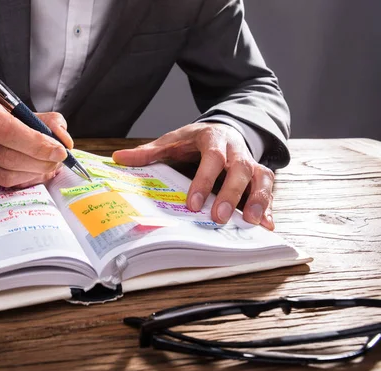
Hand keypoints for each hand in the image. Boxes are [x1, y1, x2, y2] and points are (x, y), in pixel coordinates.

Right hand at [0, 86, 72, 187]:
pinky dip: (20, 180)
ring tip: (47, 167)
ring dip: (32, 173)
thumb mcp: (13, 106)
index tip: (59, 151)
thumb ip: (42, 120)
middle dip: (38, 161)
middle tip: (57, 161)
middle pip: (5, 155)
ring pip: (2, 174)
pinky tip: (30, 172)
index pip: (5, 129)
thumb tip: (64, 140)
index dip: (36, 144)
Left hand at [112, 123, 274, 229]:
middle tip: (219, 218)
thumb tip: (118, 158)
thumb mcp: (172, 141)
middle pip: (240, 170)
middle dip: (231, 194)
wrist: (223, 129)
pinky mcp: (259, 175)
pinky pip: (268, 190)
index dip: (204, 181)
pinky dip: (268, 207)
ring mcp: (250, 162)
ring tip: (252, 222)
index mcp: (213, 139)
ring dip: (258, 200)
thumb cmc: (195, 140)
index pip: (212, 159)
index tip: (193, 204)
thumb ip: (148, 152)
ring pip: (261, 178)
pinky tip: (266, 225)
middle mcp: (236, 150)